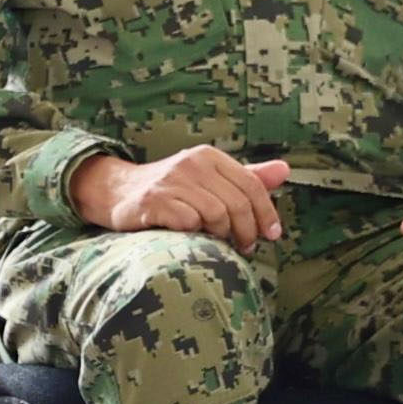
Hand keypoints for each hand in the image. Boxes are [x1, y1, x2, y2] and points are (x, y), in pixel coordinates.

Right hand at [71, 146, 290, 248]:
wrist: (117, 192)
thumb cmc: (171, 190)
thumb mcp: (208, 178)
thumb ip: (246, 176)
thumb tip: (285, 170)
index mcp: (209, 156)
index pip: (251, 185)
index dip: (266, 213)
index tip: (271, 236)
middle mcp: (190, 163)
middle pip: (236, 203)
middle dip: (246, 230)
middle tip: (245, 247)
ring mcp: (170, 181)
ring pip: (216, 214)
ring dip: (221, 235)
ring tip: (219, 243)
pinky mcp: (153, 200)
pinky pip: (188, 222)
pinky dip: (194, 234)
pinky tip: (191, 237)